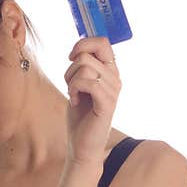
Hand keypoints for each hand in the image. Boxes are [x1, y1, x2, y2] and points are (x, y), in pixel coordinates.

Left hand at [64, 36, 121, 166]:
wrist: (82, 145)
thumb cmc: (80, 116)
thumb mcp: (79, 85)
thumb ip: (82, 66)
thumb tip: (77, 48)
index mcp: (110, 71)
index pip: (102, 41)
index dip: (83, 44)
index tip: (71, 58)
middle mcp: (115, 78)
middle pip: (88, 53)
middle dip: (71, 67)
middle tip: (71, 85)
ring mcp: (113, 90)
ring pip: (84, 67)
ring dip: (70, 81)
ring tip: (74, 95)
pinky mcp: (107, 103)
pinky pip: (87, 82)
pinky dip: (74, 90)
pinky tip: (75, 102)